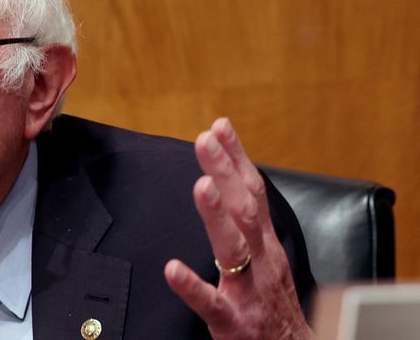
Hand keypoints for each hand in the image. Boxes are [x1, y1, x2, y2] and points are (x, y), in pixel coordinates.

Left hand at [164, 118, 311, 338]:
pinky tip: (173, 269)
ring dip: (217, 216)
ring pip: (234, 249)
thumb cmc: (272, 304)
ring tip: (200, 187)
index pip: (253, 192)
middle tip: (205, 139)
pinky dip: (192, 286)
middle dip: (225, 172)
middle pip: (245, 209)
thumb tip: (228, 185)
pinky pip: (211, 303)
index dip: (237, 158)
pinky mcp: (233, 320)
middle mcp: (262, 261)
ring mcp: (248, 290)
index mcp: (266, 244)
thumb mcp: (267, 258)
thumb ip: (248, 225)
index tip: (220, 126)